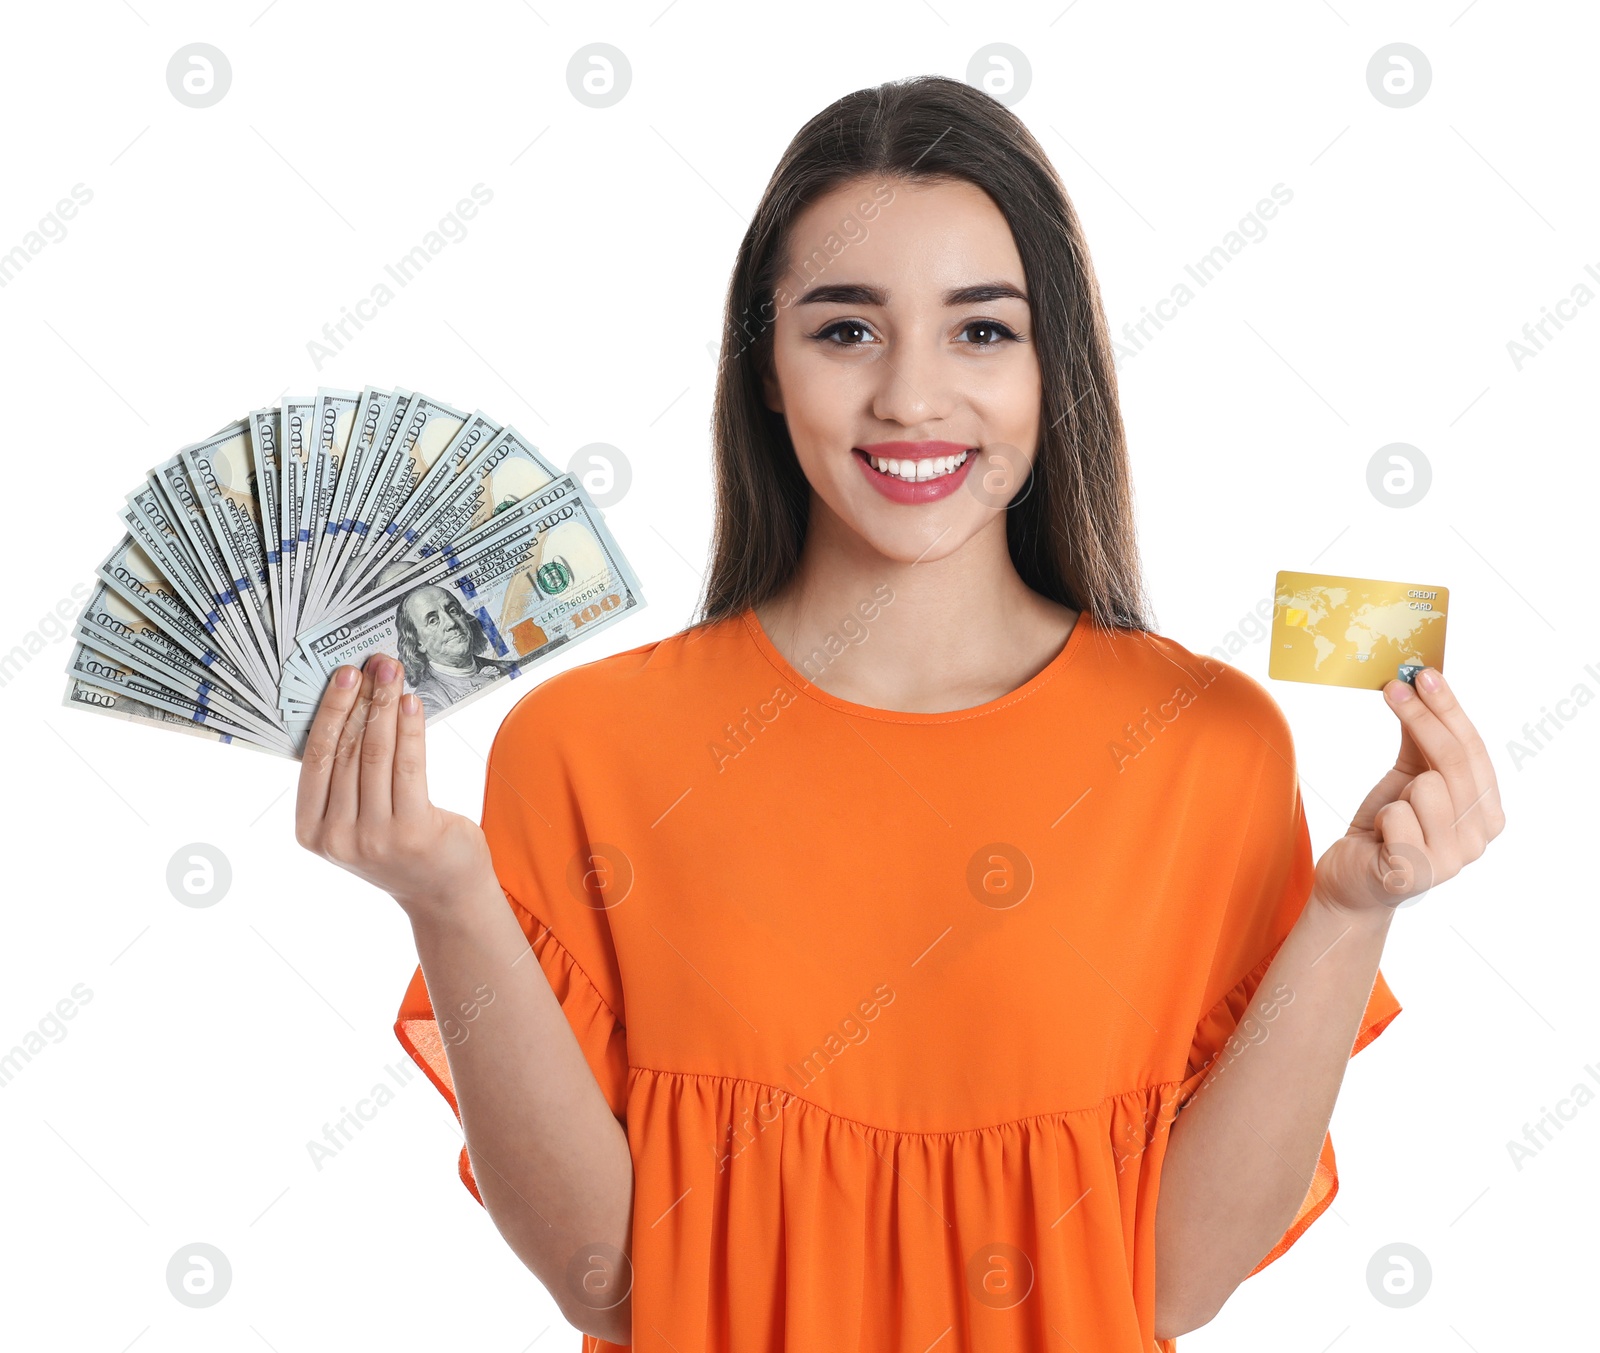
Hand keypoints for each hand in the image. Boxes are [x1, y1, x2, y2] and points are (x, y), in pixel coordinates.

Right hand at [294, 652, 495, 922]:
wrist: (442, 892)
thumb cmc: (398, 843)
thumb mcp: (358, 817)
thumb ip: (346, 777)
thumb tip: (352, 703)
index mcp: (311, 832)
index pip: (315, 759)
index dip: (329, 712)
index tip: (342, 675)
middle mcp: (337, 838)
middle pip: (346, 751)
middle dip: (360, 700)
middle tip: (372, 663)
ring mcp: (373, 838)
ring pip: (375, 754)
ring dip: (384, 706)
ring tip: (392, 673)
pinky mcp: (411, 831)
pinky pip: (408, 766)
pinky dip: (409, 729)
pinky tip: (411, 703)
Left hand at [1311, 666, 1504, 919]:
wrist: (1351, 878)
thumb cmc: (1385, 826)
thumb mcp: (1407, 778)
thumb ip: (1422, 741)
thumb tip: (1419, 684)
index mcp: (1487, 813)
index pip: (1474, 750)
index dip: (1450, 710)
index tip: (1424, 674)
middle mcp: (1479, 839)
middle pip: (1454, 761)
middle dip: (1421, 717)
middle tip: (1392, 687)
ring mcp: (1452, 861)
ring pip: (1426, 787)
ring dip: (1398, 793)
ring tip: (1392, 816)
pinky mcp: (1417, 875)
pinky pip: (1397, 817)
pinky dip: (1381, 820)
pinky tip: (1381, 839)